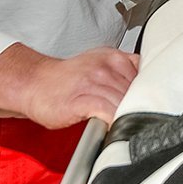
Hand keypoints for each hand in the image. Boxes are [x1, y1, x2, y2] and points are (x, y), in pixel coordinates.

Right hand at [0, 43, 139, 128]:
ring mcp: (93, 82)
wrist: (34, 83)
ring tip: (125, 124)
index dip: (147, 93)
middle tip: (136, 118)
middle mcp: (105, 67)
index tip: (147, 103)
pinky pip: (108, 111)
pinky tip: (113, 126)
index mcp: (114, 57)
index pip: (145, 76)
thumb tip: (148, 83)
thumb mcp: (100, 63)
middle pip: (136, 91)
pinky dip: (114, 120)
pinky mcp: (82, 99)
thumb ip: (123, 70)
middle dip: (137, 106)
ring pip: (124, 102)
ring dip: (126, 115)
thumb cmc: (66, 79)